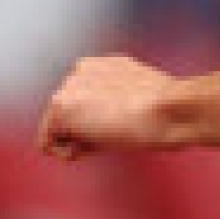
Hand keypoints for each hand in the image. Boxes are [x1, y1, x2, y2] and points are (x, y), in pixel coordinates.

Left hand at [37, 55, 181, 160]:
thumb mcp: (144, 102)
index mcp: (106, 65)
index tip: (129, 123)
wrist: (171, 109)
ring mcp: (69, 85)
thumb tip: (107, 124)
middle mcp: (83, 68)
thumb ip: (119, 104)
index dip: (105, 123)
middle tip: (121, 130)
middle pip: (71, 118)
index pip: (87, 105)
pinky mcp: (60, 105)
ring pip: (59, 131)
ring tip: (112, 134)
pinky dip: (68, 153)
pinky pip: (47, 144)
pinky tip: (97, 144)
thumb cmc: (170, 113)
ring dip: (82, 141)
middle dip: (89, 132)